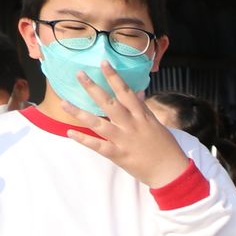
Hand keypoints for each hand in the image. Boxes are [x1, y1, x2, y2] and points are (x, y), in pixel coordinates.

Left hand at [67, 64, 190, 189]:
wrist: (171, 172)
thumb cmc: (166, 148)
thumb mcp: (157, 125)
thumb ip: (144, 108)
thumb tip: (137, 92)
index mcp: (142, 116)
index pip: (126, 92)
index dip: (114, 77)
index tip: (103, 63)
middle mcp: (131, 125)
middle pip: (109, 103)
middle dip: (93, 88)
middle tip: (79, 74)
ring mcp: (124, 140)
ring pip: (98, 124)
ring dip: (80, 113)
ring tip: (64, 102)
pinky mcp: (119, 155)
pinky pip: (98, 146)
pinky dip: (84, 140)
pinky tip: (70, 132)